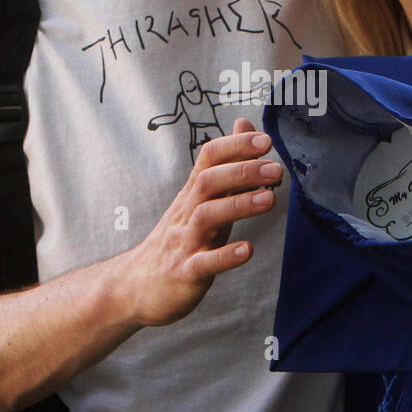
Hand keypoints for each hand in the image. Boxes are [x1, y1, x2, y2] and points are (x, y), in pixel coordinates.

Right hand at [124, 118, 280, 327]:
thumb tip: (244, 125)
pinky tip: (247, 249)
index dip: (235, 146)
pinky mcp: (185, 272)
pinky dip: (226, 256)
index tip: (265, 140)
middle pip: (208, 182)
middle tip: (276, 168)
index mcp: (191, 195)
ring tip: (270, 199)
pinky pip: (204, 263)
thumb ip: (226, 166)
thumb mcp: (200, 201)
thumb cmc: (178, 239)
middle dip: (242, 171)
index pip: (208, 158)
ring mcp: (184, 242)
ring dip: (239, 205)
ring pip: (207, 216)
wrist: (135, 286)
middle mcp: (186, 213)